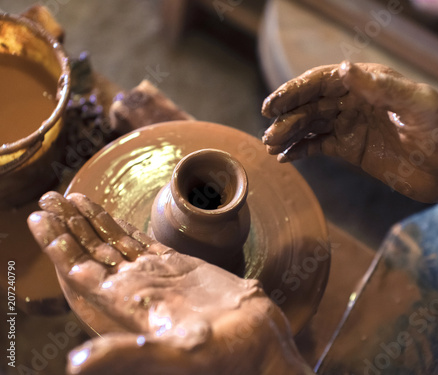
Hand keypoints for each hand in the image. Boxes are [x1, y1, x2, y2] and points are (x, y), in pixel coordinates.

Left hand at [28, 192, 311, 374]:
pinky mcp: (177, 266)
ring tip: (69, 198)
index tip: (41, 220)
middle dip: (68, 227)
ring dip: (90, 222)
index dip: (59, 247)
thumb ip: (128, 355)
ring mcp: (155, 275)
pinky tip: (108, 215)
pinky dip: (123, 226)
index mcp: (128, 308)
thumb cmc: (224, 357)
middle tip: (47, 199)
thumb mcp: (176, 357)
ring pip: (113, 243)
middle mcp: (135, 290)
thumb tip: (75, 365)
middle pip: (90, 253)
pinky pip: (142, 241)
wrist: (259, 341)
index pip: (81, 273)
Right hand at [262, 61, 437, 202]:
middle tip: (269, 131)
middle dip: (287, 116)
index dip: (295, 91)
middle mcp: (354, 102)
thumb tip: (344, 70)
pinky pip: (319, 146)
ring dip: (289, 134)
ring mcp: (350, 126)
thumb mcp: (417, 104)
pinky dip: (301, 150)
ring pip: (310, 126)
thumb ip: (382, 87)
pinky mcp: (350, 149)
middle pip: (311, 105)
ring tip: (271, 145)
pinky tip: (285, 156)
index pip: (323, 82)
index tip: (274, 104)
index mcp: (367, 85)